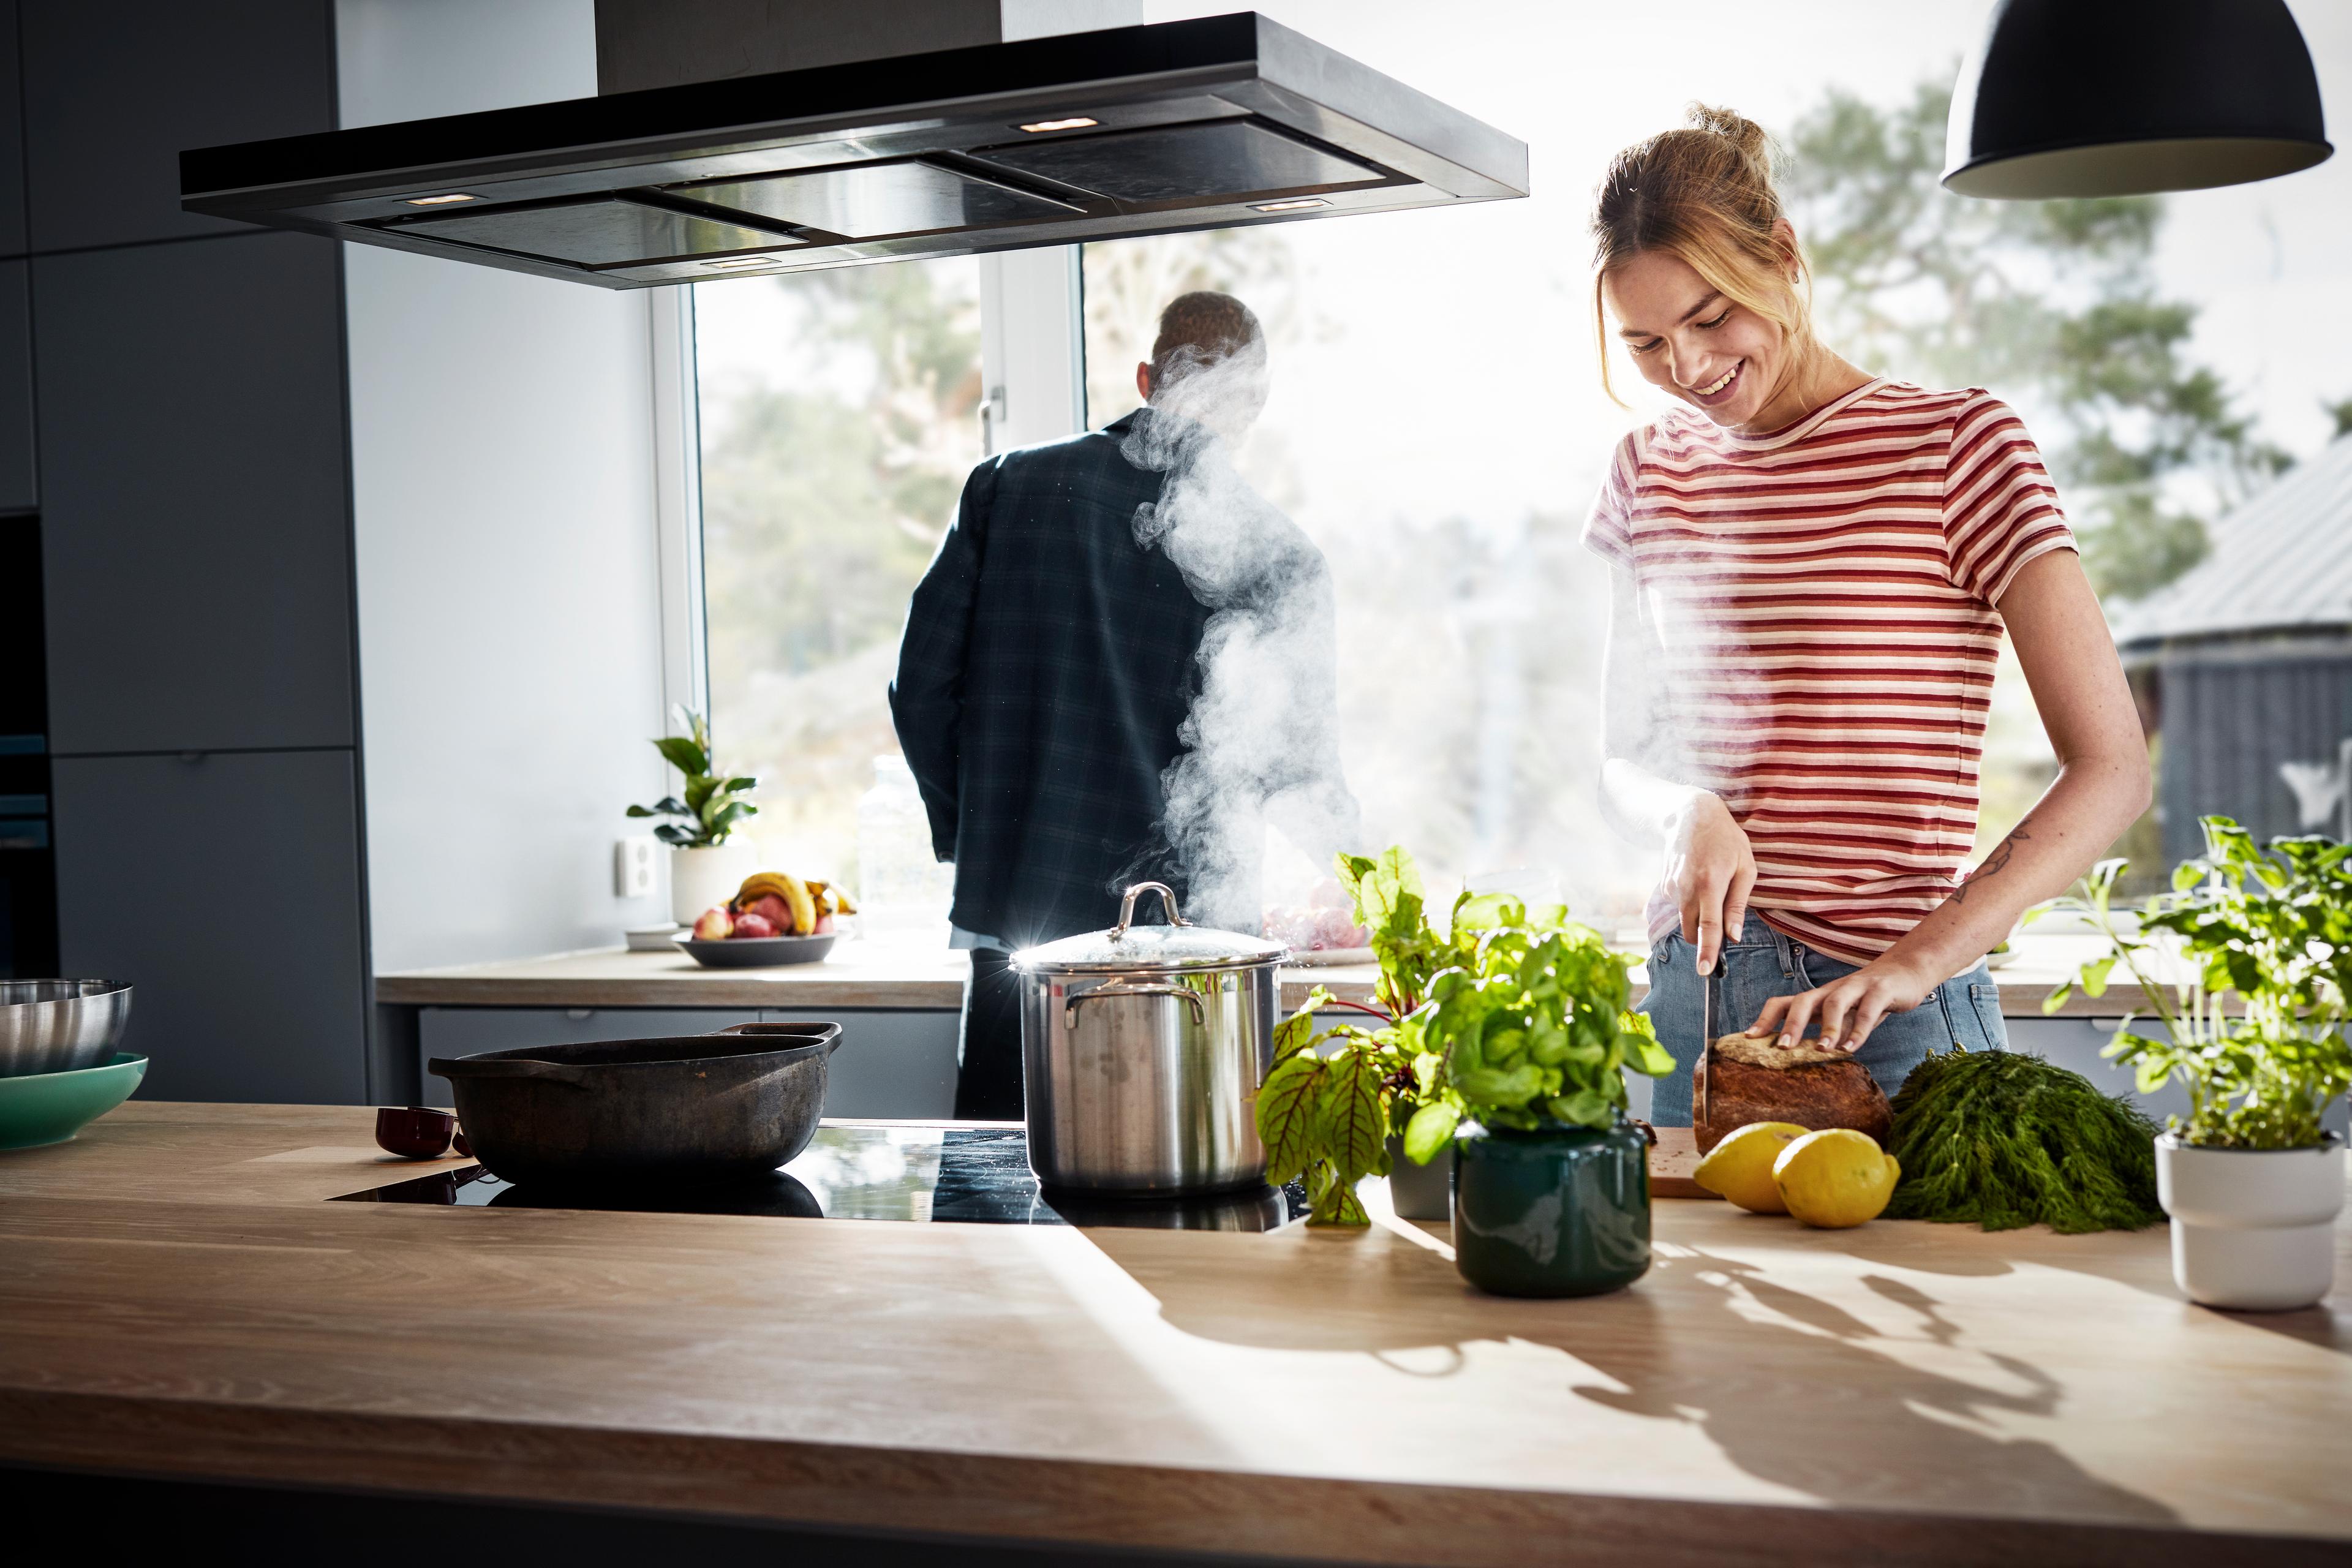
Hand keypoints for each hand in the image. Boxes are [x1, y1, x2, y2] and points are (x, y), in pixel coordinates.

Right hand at [1664, 791, 1755, 976]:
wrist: (1691, 816)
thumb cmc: (1726, 840)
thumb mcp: (1746, 868)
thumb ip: (1738, 904)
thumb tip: (1734, 936)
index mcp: (1711, 884)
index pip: (1709, 927)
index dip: (1708, 951)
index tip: (1705, 971)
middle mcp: (1686, 888)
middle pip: (1692, 930)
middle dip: (1705, 937)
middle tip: (1722, 920)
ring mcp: (1672, 888)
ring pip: (1685, 920)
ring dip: (1698, 918)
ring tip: (1712, 888)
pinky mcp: (1664, 886)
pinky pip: (1680, 907)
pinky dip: (1691, 903)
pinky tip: (1698, 880)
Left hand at [1747, 958, 1936, 1054]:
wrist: (1906, 971)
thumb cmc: (1868, 999)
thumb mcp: (1844, 1015)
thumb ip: (1828, 1031)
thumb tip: (1807, 1058)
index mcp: (1817, 997)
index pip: (1783, 1003)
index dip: (1765, 1019)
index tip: (1749, 1038)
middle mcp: (1831, 990)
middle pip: (1803, 1001)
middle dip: (1791, 1024)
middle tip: (1782, 1048)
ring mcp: (1856, 987)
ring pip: (1835, 1003)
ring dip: (1827, 1027)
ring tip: (1821, 1050)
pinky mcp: (1881, 989)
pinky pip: (1868, 1009)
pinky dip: (1859, 1029)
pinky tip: (1853, 1048)